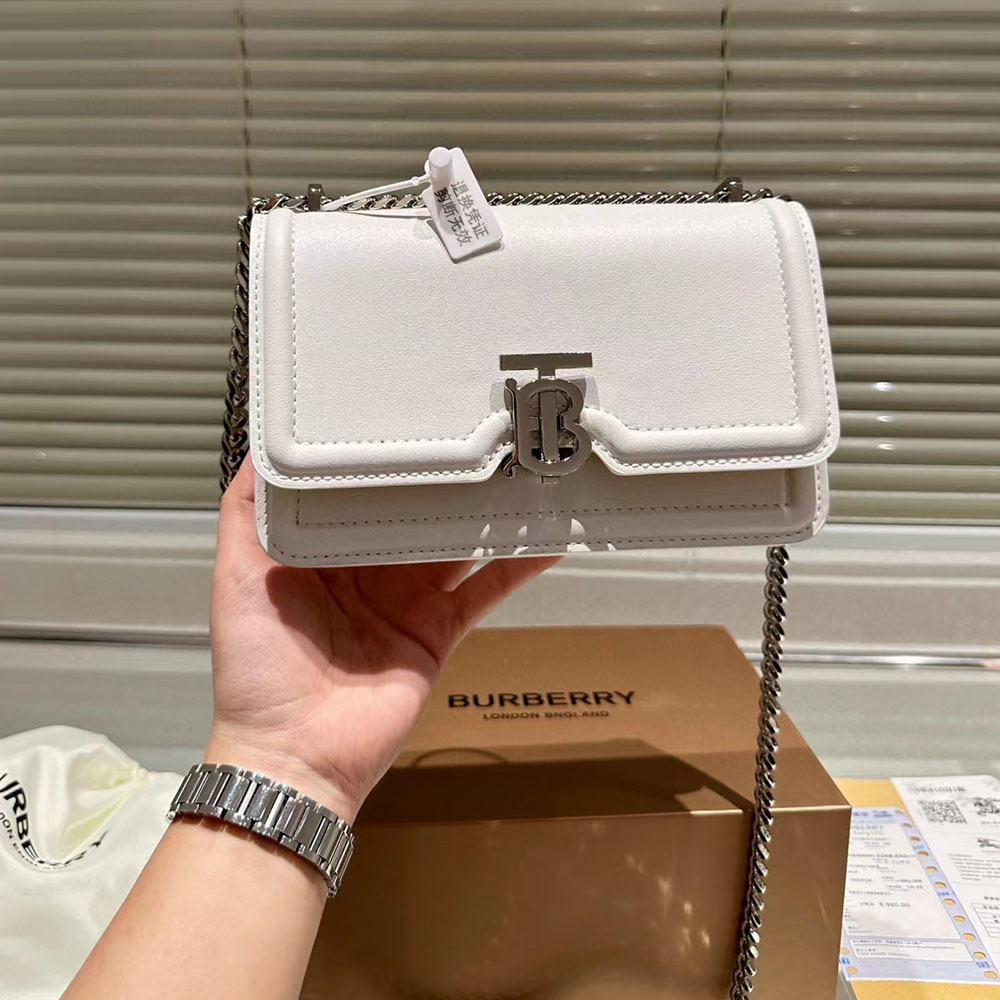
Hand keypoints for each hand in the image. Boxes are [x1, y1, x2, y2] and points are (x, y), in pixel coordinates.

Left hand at [207, 457, 557, 821]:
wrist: (296, 755)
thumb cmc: (258, 669)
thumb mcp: (237, 579)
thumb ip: (246, 514)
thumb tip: (265, 446)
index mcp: (322, 553)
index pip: (358, 494)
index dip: (381, 460)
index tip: (406, 415)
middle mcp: (368, 571)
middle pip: (411, 515)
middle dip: (439, 479)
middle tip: (476, 428)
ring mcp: (408, 600)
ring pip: (453, 545)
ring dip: (483, 513)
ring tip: (516, 470)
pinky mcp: (438, 631)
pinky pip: (483, 592)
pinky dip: (516, 568)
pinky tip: (544, 539)